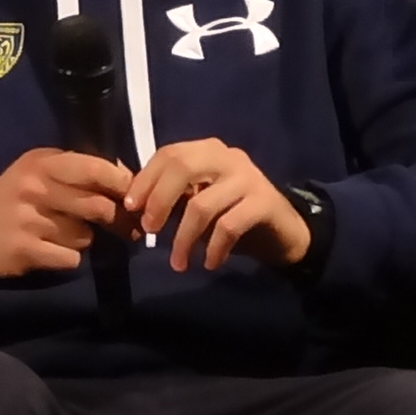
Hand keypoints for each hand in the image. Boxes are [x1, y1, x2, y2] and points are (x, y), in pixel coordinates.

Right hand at [0, 145, 135, 277]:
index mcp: (43, 164)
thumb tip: (126, 174)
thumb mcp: (40, 169)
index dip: (121, 183)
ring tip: (65, 234)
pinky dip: (69, 258)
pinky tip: (52, 250)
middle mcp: (36, 188)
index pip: (94, 168)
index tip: (134, 194)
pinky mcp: (25, 249)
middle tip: (122, 225)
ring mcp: (29, 220)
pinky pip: (70, 258)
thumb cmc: (14, 194)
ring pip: (85, 236)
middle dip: (114, 219)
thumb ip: (78, 168)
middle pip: (98, 207)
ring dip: (84, 239)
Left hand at [135, 137, 308, 272]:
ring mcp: (248, 178)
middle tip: (150, 230)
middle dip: (159, 200)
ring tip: (179, 263)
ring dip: (184, 238)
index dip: (145, 179)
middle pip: (182, 167)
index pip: (169, 153)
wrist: (285, 229)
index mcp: (208, 151)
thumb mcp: (200, 200)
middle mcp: (227, 157)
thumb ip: (173, 197)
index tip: (130, 208)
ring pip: (202, 204)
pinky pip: (228, 226)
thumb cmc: (234, 213)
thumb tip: (133, 204)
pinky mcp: (264, 202)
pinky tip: (210, 263)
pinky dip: (214, 248)